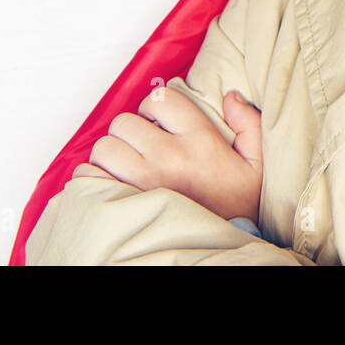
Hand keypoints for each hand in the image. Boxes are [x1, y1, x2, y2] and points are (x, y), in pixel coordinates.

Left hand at [73, 88, 262, 222]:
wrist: (220, 247)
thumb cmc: (237, 208)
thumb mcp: (256, 165)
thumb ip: (250, 125)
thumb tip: (231, 97)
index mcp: (199, 140)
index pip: (160, 98)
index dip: (156, 107)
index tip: (160, 123)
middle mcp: (168, 156)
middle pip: (124, 122)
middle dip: (132, 132)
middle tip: (143, 148)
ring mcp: (141, 181)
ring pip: (104, 147)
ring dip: (112, 154)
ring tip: (128, 166)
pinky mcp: (122, 203)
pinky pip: (88, 176)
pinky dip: (94, 178)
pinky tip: (114, 185)